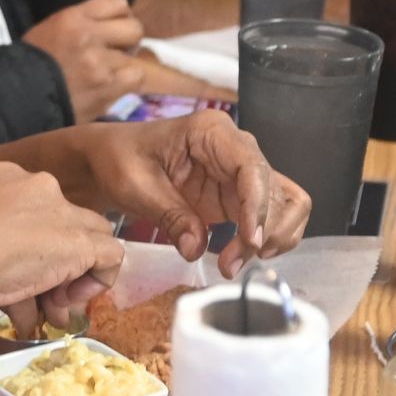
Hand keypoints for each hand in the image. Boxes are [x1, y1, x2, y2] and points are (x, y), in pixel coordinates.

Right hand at [0, 162, 125, 340]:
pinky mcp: (79, 240)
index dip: (41, 243)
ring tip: (53, 307)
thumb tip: (21, 297)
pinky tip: (68, 300)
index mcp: (8, 177)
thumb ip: (1, 253)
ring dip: (76, 273)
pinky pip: (111, 256)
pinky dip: (98, 280)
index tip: (25, 272)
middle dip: (62, 259)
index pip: (43, 209)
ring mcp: (62, 211)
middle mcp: (40, 185)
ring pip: (92, 237)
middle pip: (71, 221)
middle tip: (45, 294)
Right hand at [21, 0, 147, 119]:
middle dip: (128, 40)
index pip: (118, 2)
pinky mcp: (106, 88)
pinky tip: (115, 87)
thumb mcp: (53, 27)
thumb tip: (112, 2)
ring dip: (126, 66)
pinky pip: (137, 79)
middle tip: (117, 52)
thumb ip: (83, 17)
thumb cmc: (31, 61)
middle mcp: (89, 36)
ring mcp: (99, 63)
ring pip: (136, 57)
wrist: (16, 95)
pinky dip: (129, 83)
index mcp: (72, 17)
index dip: (121, 16)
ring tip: (112, 74)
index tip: (113, 29)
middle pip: (134, 28)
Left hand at [85, 110, 310, 277]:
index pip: (252, 166)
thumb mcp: (136, 185)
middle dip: (262, 231)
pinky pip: (272, 217)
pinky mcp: (238, 197)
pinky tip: (239, 256)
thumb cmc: (120, 160)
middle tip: (231, 263)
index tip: (250, 240)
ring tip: (235, 262)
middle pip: (275, 190)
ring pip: (285, 204)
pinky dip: (265, 239)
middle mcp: (236, 148)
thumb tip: (197, 249)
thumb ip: (170, 215)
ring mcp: (240, 174)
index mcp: (211, 132)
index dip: (258, 205)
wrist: (110, 162)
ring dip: (271, 238)